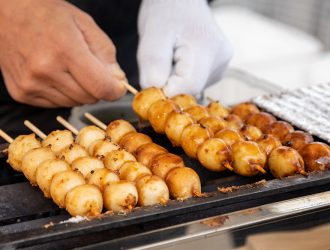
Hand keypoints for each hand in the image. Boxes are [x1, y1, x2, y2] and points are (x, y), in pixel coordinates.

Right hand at [0, 0, 125, 106]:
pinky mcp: (21, 93)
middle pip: (89, 98)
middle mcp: (44, 71)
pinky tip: (55, 74)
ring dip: (80, 91)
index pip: (101, 87)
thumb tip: (117, 80)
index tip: (118, 87)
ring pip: (74, 103)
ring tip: (69, 68)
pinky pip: (57, 104)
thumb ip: (106, 53)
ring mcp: (30, 84)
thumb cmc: (47, 14)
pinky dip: (63, 93)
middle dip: (97, 88)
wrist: (5, 12)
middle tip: (91, 70)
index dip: (115, 90)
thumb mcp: (84, 24)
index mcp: (64, 50)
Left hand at [138, 0, 232, 96]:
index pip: (188, 88)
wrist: (180, 1)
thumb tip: (158, 93)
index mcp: (207, 49)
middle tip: (160, 61)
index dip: (166, 90)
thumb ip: (154, 64)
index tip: (152, 78)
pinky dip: (180, 78)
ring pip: (191, 89)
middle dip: (169, 84)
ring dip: (174, 81)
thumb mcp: (152, 35)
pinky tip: (178, 60)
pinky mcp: (216, 70)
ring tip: (170, 56)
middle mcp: (220, 61)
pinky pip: (194, 84)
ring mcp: (221, 66)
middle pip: (190, 91)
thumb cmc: (165, 12)